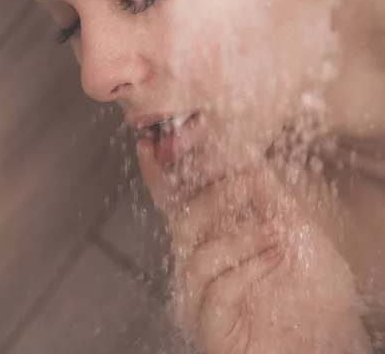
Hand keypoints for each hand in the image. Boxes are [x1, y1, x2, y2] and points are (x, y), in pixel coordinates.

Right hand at [138, 140, 374, 353]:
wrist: (332, 335)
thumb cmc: (311, 283)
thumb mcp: (292, 226)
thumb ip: (266, 193)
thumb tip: (244, 152)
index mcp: (212, 237)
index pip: (177, 202)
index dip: (158, 175)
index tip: (148, 145)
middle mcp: (200, 265)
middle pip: (181, 222)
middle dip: (211, 197)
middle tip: (246, 182)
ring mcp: (202, 298)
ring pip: (197, 256)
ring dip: (238, 237)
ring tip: (276, 232)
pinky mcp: (213, 328)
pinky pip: (217, 292)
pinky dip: (248, 270)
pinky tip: (275, 258)